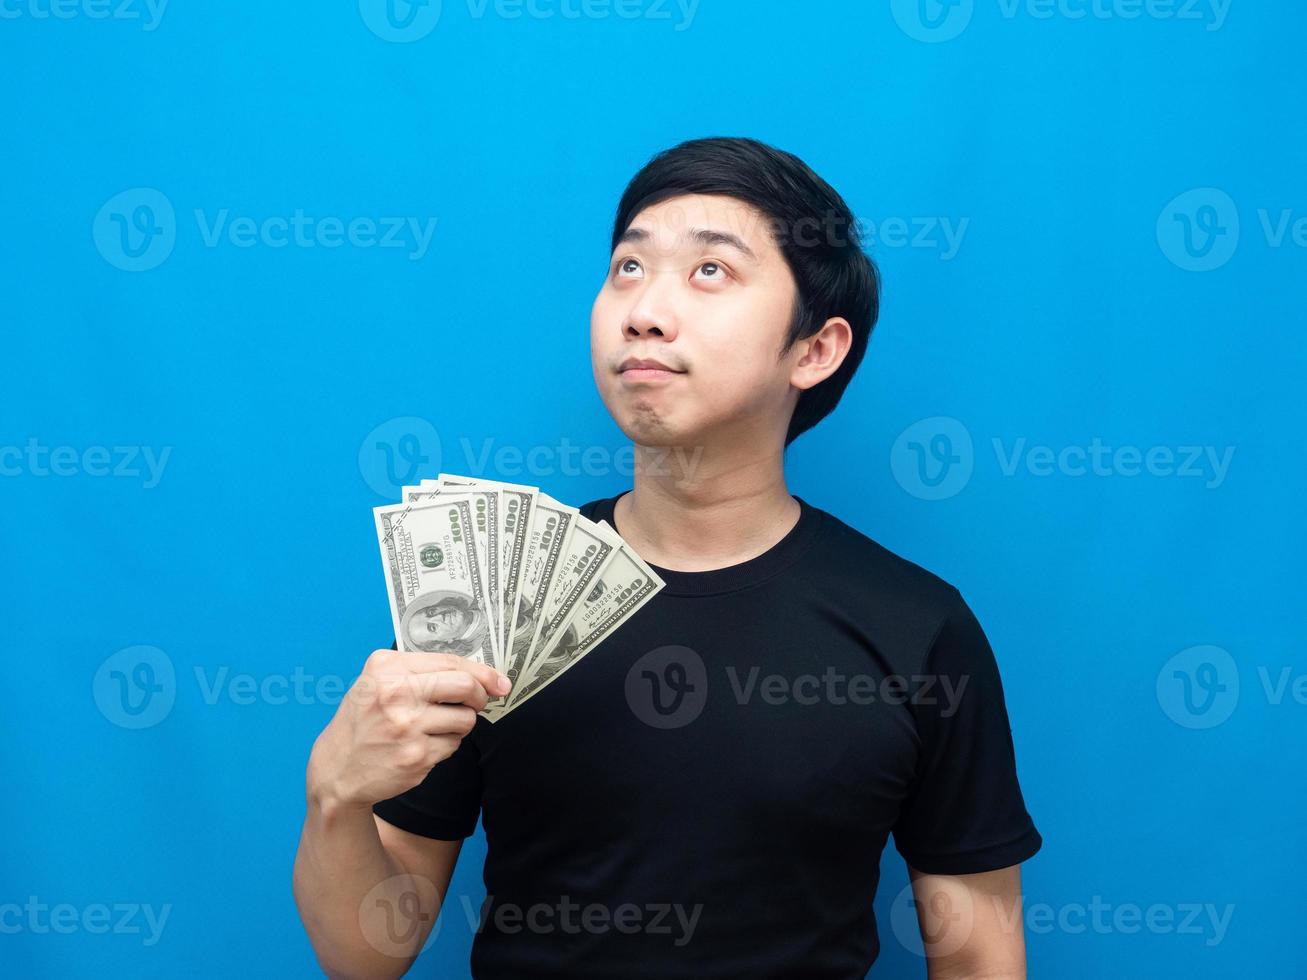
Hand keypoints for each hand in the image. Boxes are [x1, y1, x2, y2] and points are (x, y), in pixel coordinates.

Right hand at [307, 649, 510, 810]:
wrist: (337, 769)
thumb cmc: (364, 721)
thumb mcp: (379, 682)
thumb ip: (423, 671)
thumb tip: (482, 676)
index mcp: (387, 668)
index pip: (450, 662)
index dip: (482, 672)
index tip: (498, 681)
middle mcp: (396, 693)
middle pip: (465, 687)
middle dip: (479, 696)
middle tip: (476, 703)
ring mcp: (407, 726)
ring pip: (465, 719)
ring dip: (459, 725)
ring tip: (434, 727)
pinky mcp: (417, 756)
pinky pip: (453, 745)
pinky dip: (445, 746)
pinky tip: (421, 746)